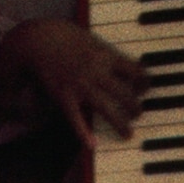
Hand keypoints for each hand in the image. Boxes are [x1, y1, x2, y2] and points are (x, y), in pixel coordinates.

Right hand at [0, 19, 148, 149]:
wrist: (38, 39)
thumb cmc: (65, 36)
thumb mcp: (91, 39)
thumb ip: (107, 53)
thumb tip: (124, 64)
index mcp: (105, 55)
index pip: (135, 71)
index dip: (144, 82)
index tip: (145, 88)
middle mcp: (96, 72)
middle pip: (125, 94)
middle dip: (135, 107)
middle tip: (137, 114)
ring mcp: (80, 86)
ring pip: (108, 109)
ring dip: (121, 124)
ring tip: (128, 134)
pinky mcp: (64, 96)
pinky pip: (76, 119)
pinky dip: (84, 134)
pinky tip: (92, 145)